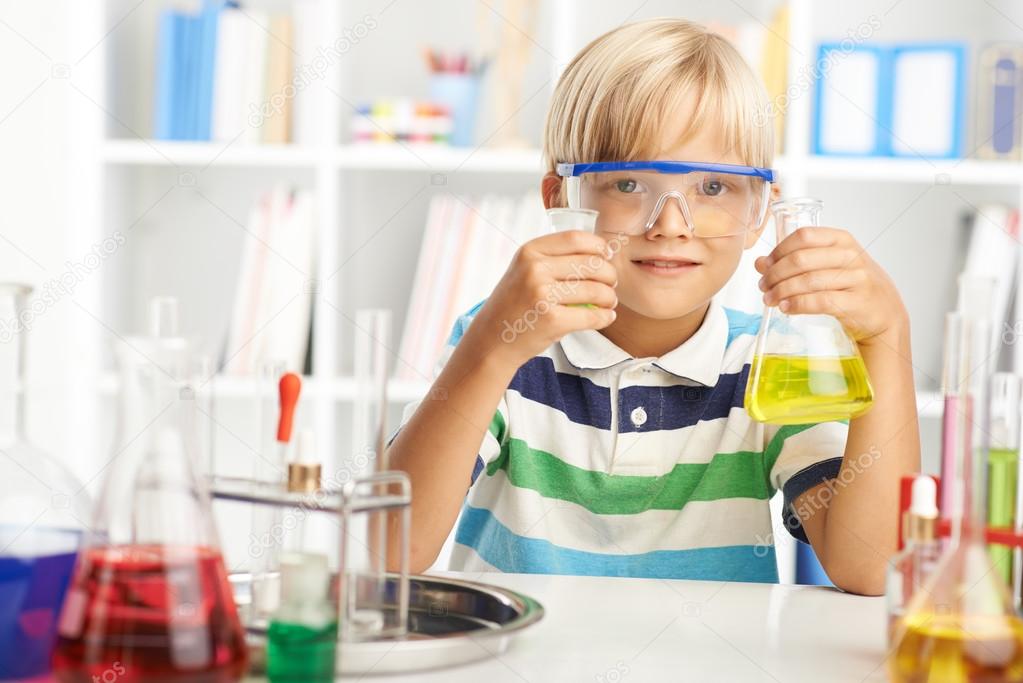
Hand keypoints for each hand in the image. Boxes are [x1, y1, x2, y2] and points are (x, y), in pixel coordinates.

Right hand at [473, 230, 617, 366]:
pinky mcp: (551, 320)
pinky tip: (605, 317)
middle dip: (609, 275)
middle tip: (610, 284)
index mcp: (529, 251)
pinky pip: (591, 316)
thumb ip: (552, 259)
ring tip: (608, 303)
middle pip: (591, 264)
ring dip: (609, 298)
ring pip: (595, 290)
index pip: (576, 239)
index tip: (606, 255)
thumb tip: (601, 253)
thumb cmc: (513, 306)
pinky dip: (604, 318)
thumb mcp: (523, 271)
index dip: (598, 246)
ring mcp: (542, 294)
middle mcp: (535, 269)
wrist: (491, 340)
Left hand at [754, 227, 907, 345]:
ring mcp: (857, 279)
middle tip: (763, 286)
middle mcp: (851, 256)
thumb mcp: (827, 266)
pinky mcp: (857, 302)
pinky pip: (821, 301)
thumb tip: (760, 263)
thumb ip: (796, 261)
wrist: (884, 313)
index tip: (765, 265)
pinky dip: (798, 304)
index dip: (779, 250)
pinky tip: (786, 308)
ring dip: (782, 291)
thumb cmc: (852, 286)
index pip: (804, 236)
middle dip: (775, 274)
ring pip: (808, 281)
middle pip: (801, 259)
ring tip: (769, 299)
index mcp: (841, 240)